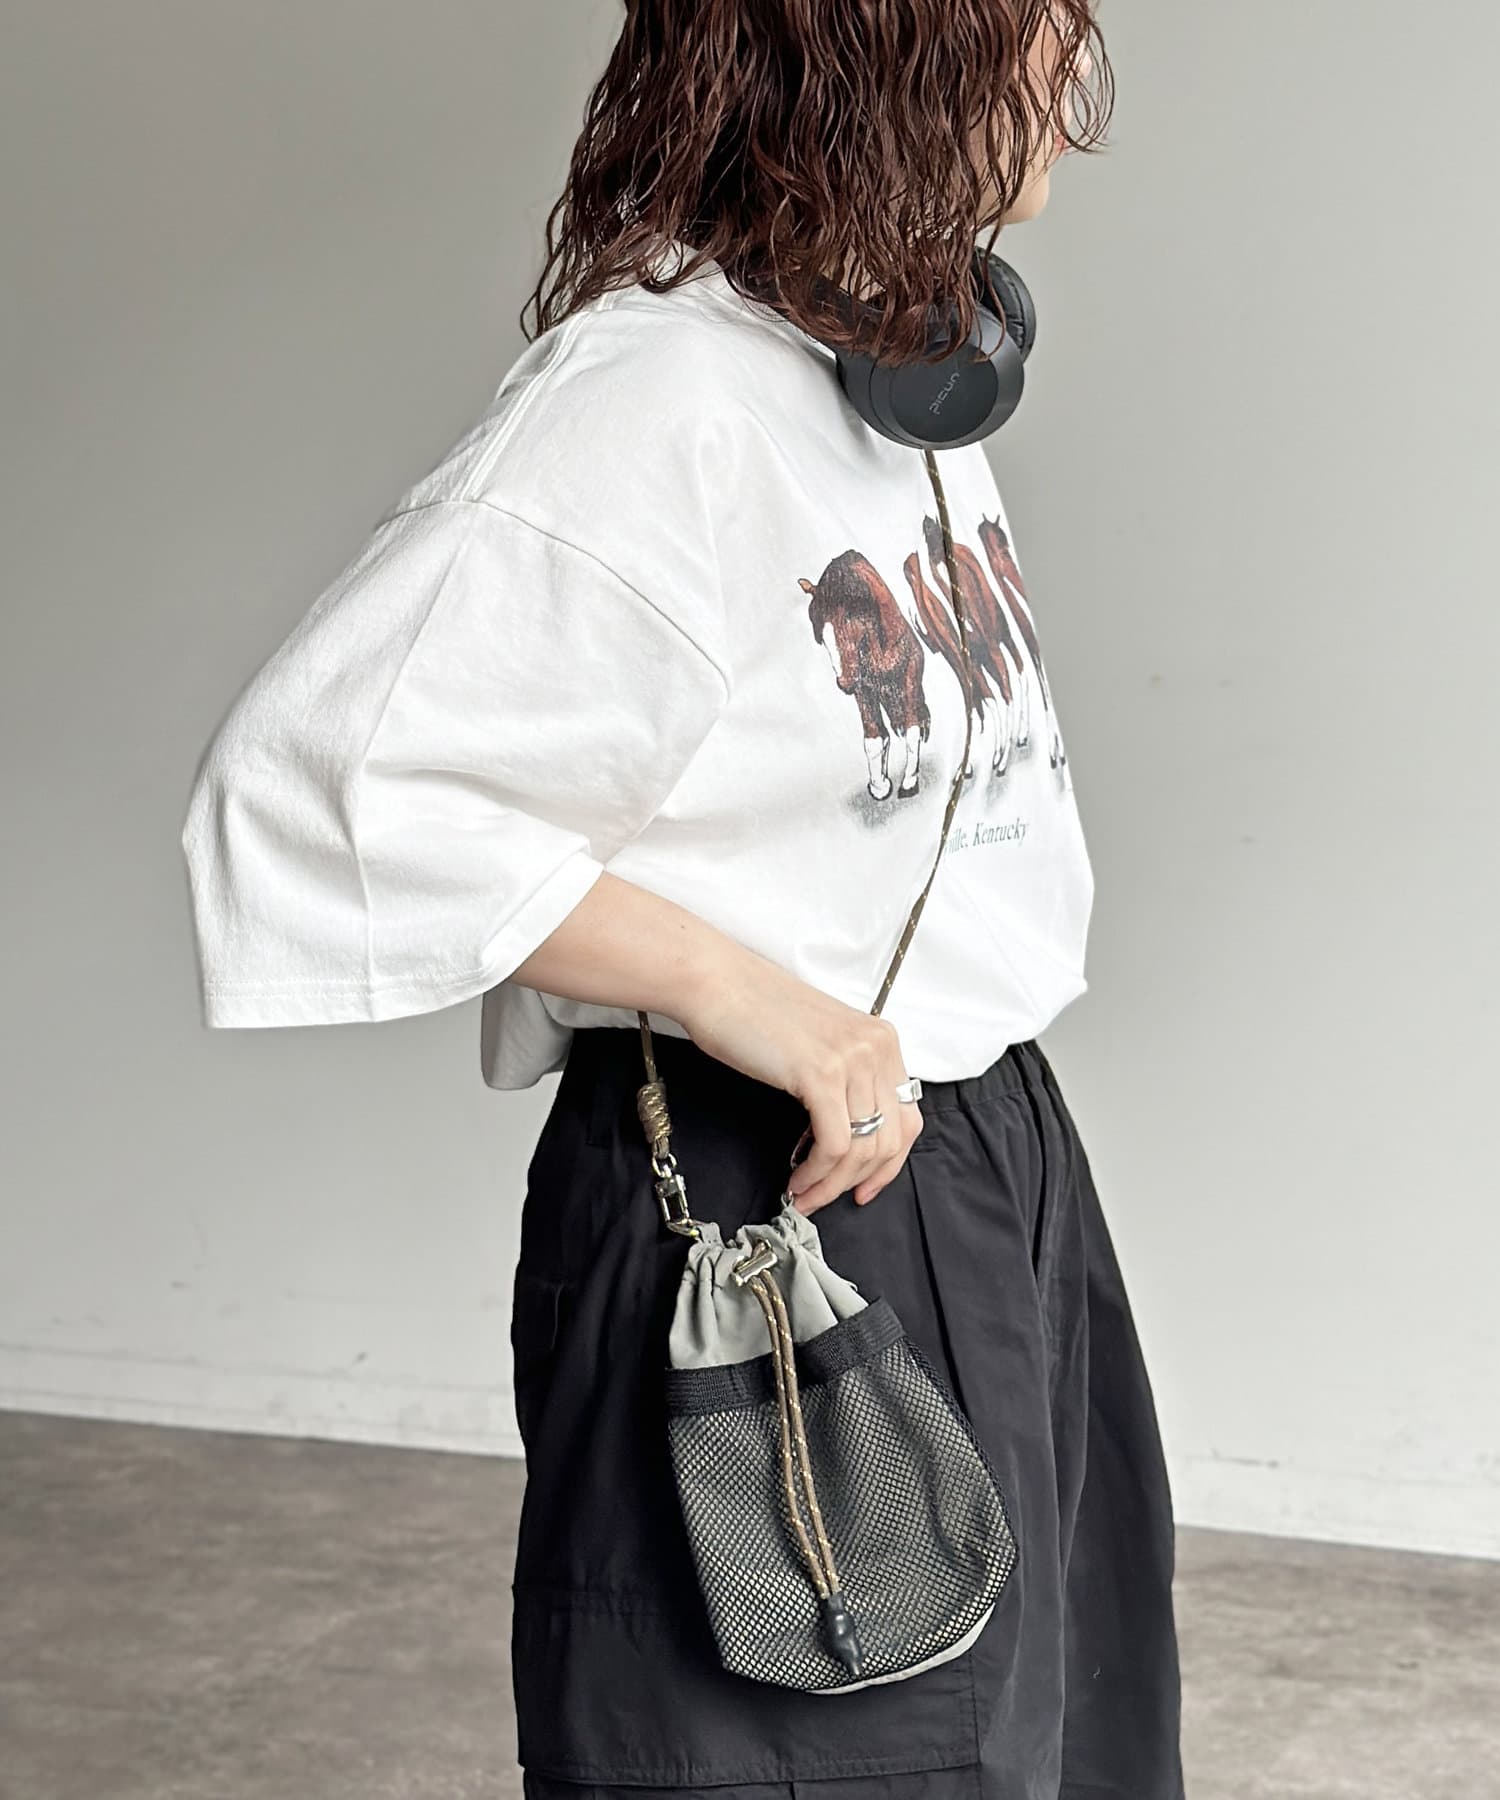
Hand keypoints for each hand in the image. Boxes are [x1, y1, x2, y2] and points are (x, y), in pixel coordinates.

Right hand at [677, 947, 923, 1215]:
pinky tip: (797, 1178)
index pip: (907, 1118)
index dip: (888, 1164)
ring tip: (805, 1194)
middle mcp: (876, 1048)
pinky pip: (835, 1144)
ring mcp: (853, 1060)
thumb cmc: (754, 1011)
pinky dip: (818, 1172)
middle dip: (859, 1182)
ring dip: (832, 1184)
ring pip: (863, 1149)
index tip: (864, 1187)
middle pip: (890, 1140)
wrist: (716, 983)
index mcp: (881, 1040)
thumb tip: (847, 1135)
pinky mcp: (822, 1074)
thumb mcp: (820, 1043)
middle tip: (827, 1197)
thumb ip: (844, 1080)